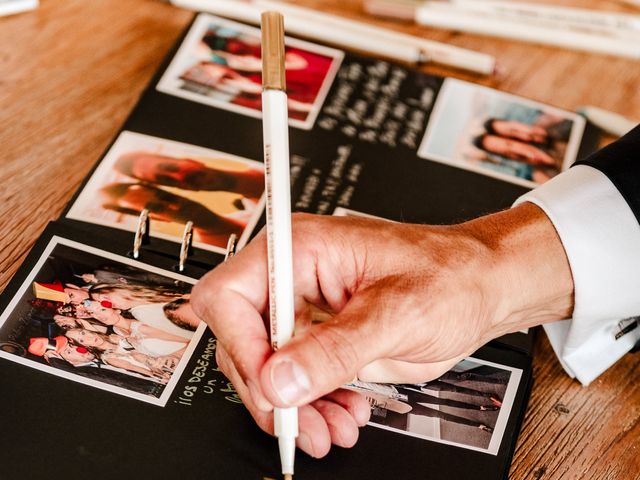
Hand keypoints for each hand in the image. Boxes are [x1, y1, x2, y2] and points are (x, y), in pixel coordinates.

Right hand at [192, 205, 572, 455]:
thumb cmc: (450, 274)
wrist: (481, 290)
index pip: (231, 294)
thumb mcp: (397, 312)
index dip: (241, 343)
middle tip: (299, 422)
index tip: (273, 383)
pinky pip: (296, 381)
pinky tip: (342, 414)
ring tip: (329, 428)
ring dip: (292, 407)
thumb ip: (335, 349)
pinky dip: (313, 406)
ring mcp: (306, 313)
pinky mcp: (322, 341)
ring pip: (267, 370)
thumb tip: (280, 379)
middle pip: (241, 340)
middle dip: (269, 389)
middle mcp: (295, 280)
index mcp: (302, 250)